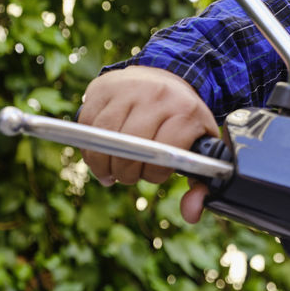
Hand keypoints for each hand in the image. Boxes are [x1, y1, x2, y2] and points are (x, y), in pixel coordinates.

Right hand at [78, 66, 217, 222]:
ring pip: (105, 140)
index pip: (163, 156)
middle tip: (130, 175)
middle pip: (131, 149)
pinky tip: (100, 153)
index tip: (155, 174)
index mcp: (186, 112)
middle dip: (127, 173)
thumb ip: (201, 184)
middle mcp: (158, 97)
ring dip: (105, 164)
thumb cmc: (184, 119)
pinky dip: (90, 147)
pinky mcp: (102, 87)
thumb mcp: (201, 146)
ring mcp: (128, 89)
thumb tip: (191, 214)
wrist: (168, 76)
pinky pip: (88, 127)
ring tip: (112, 170)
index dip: (155, 173)